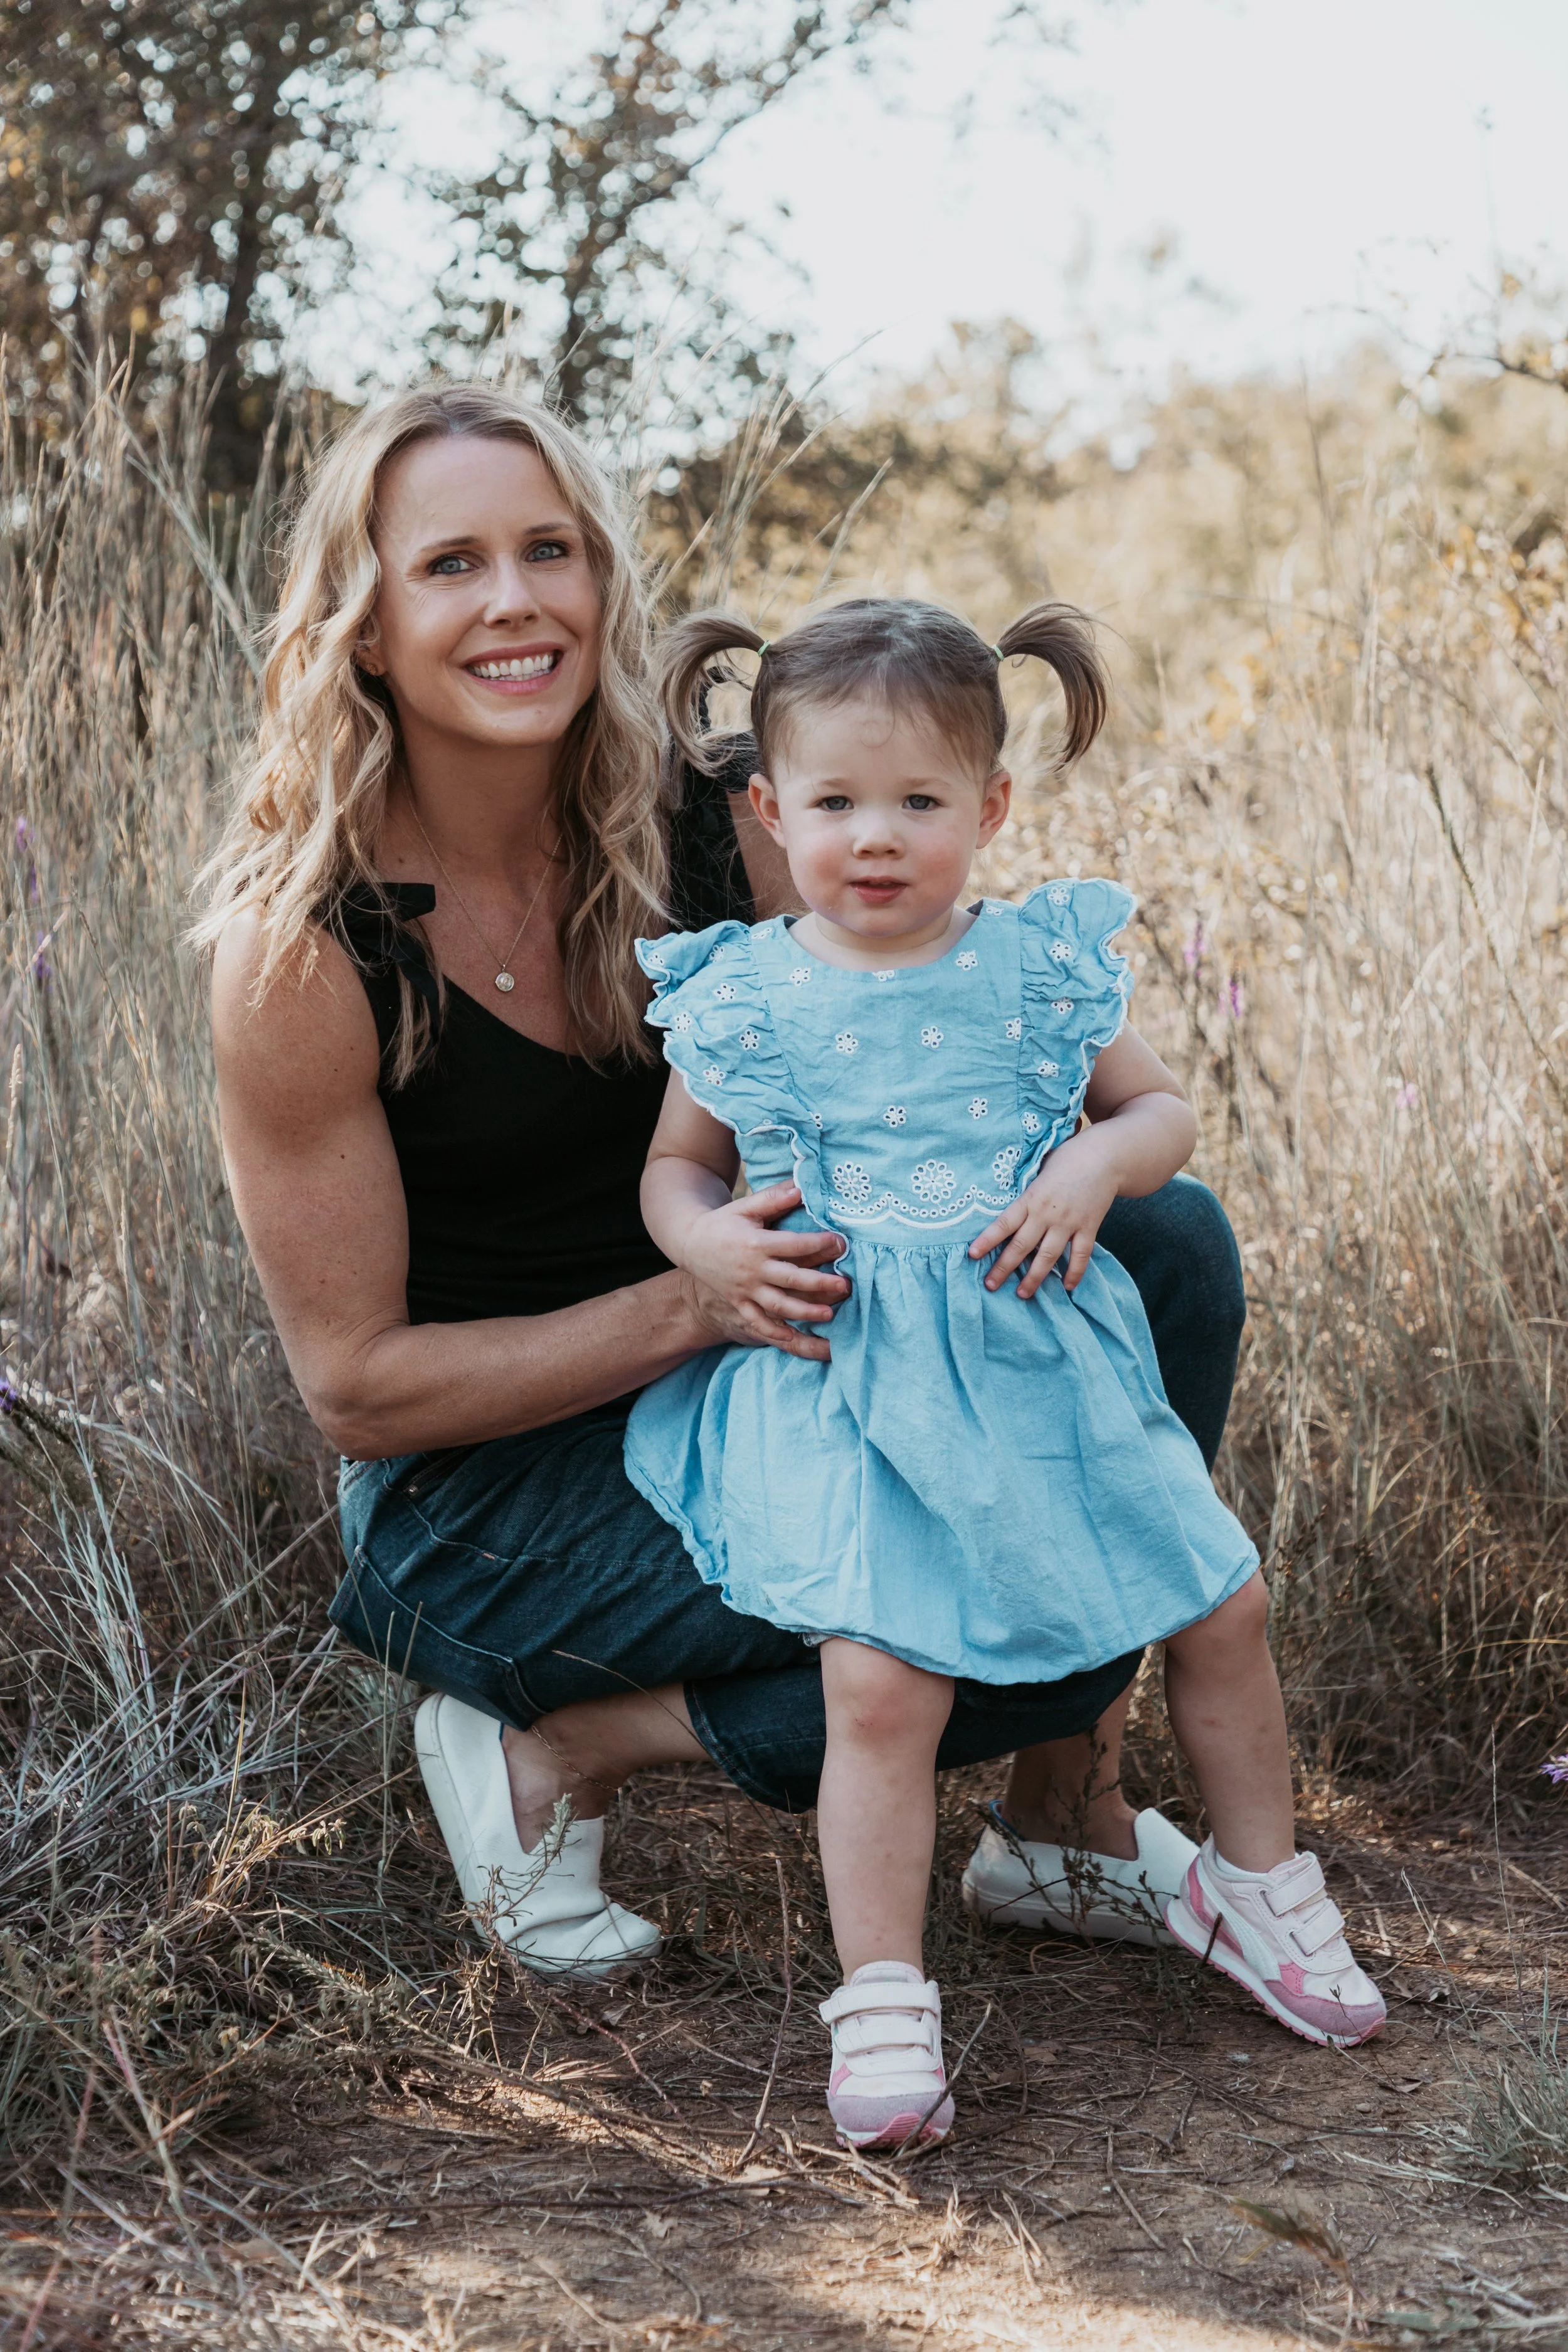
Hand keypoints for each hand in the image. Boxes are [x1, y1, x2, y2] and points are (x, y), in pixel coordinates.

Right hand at [679, 1183, 848, 1359]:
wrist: (689, 1242)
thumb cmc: (723, 1222)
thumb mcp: (745, 1207)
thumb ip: (773, 1198)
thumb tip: (801, 1187)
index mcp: (756, 1243)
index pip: (794, 1245)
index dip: (819, 1243)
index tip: (841, 1243)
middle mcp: (752, 1269)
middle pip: (791, 1279)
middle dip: (819, 1283)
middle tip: (845, 1284)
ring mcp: (745, 1289)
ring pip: (778, 1305)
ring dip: (804, 1312)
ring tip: (829, 1314)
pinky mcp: (738, 1302)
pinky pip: (756, 1320)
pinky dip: (772, 1331)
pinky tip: (792, 1337)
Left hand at [969, 1130, 1118, 1299]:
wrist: (1105, 1156)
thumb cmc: (1068, 1159)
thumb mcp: (1039, 1170)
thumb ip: (1027, 1193)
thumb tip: (1010, 1211)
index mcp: (1032, 1197)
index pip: (1004, 1223)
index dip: (987, 1239)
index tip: (972, 1255)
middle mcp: (1047, 1213)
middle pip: (1022, 1245)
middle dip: (1004, 1267)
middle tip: (990, 1285)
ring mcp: (1069, 1222)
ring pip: (1048, 1256)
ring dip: (1034, 1277)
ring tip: (1022, 1294)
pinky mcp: (1089, 1227)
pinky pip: (1081, 1255)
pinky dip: (1075, 1272)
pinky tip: (1068, 1287)